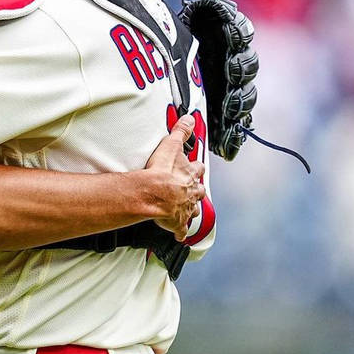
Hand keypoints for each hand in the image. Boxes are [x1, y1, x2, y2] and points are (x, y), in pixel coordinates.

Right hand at [139, 115, 205, 240]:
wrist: (154, 194)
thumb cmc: (161, 173)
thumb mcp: (171, 146)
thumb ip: (180, 131)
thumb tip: (189, 118)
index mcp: (190, 175)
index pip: (198, 169)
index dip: (196, 168)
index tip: (196, 166)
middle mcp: (191, 192)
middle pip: (199, 191)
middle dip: (197, 190)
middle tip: (193, 190)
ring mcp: (185, 208)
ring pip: (193, 210)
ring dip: (191, 210)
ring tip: (188, 211)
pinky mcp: (177, 222)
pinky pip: (180, 229)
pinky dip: (180, 232)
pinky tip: (179, 234)